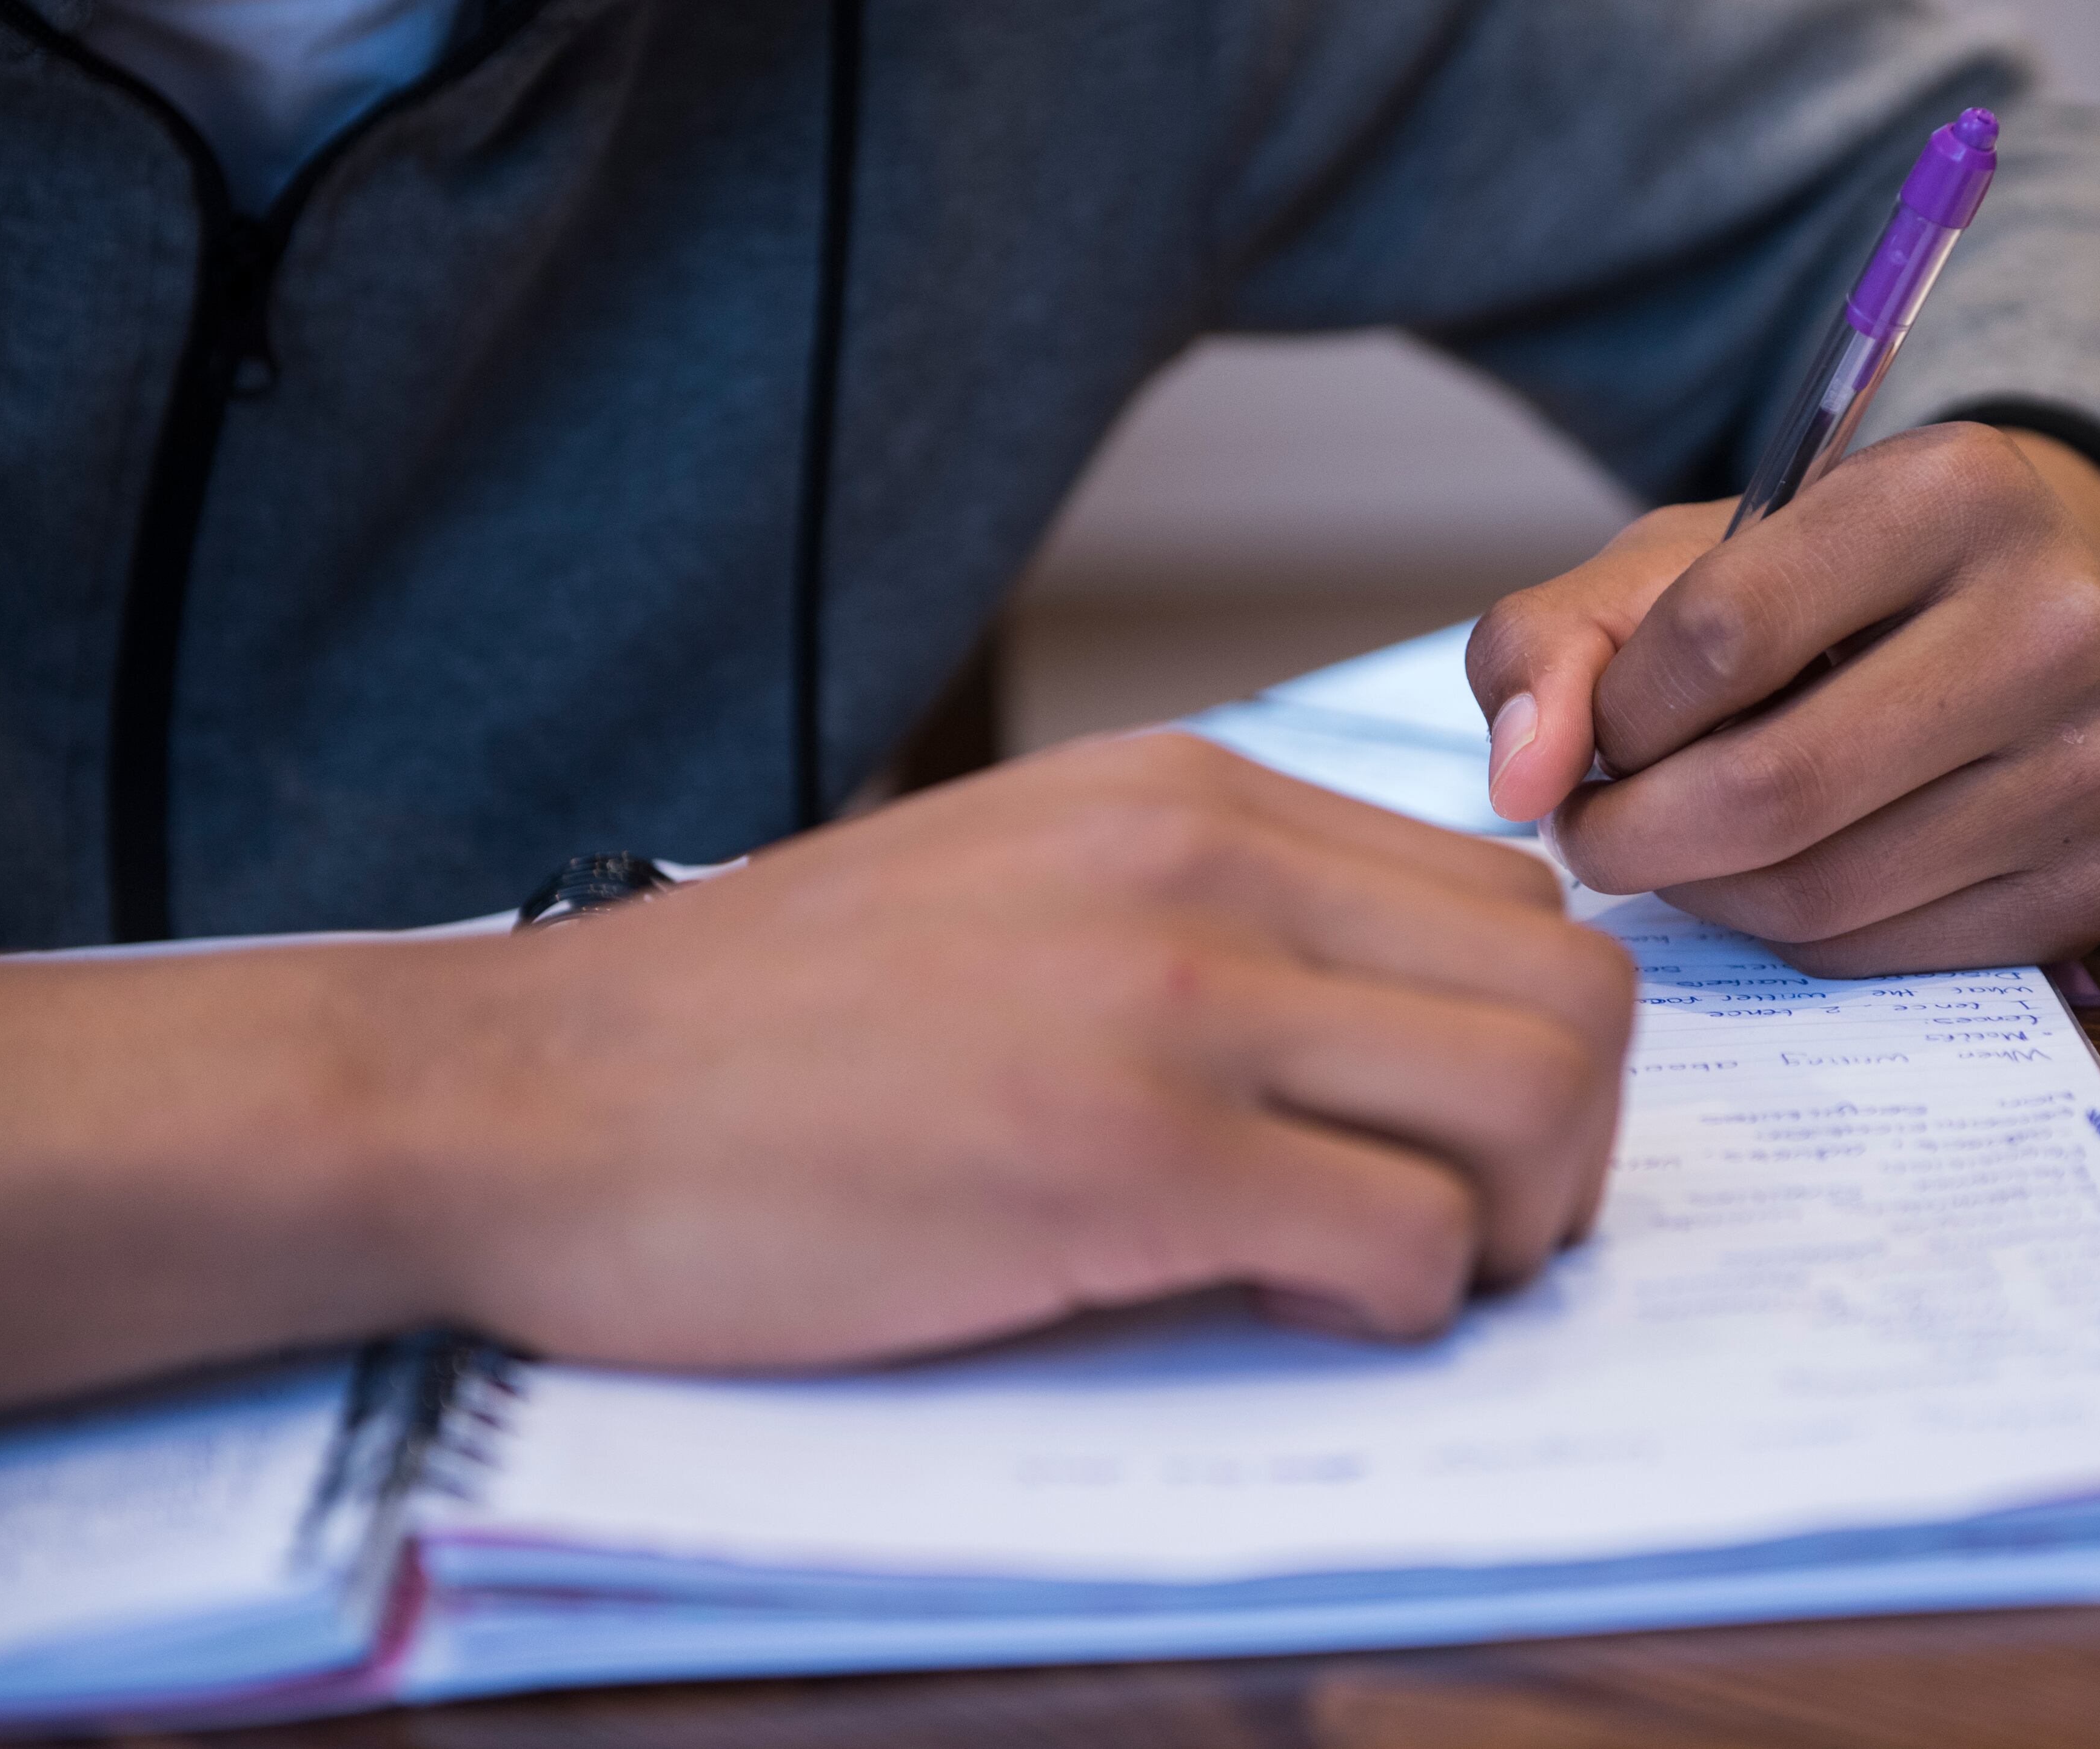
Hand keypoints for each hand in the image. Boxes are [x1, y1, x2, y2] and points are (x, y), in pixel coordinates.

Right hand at [402, 734, 1635, 1366]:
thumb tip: (1385, 1035)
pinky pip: (1408, 1245)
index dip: (1517, 1043)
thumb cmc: (766, 1026)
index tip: (1425, 1132)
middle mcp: (1208, 866)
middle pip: (1574, 993)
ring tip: (1371, 1269)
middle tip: (1446, 1230)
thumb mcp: (1021, 886)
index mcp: (1192, 793)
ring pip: (1540, 1102)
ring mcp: (1171, 1003)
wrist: (525, 1091)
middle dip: (1560, 1145)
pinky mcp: (1119, 1157)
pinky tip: (1267, 1299)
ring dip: (1504, 1227)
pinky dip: (1389, 1306)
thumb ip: (1211, 921)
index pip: (1512, 900)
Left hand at [1468, 423, 2099, 976]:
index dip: (1619, 709)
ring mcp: (2099, 764)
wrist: (2009, 631)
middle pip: (1772, 786)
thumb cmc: (1819, 595)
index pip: (1720, 633)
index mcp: (1954, 489)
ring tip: (1689, 840)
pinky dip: (1793, 937)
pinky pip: (1880, 957)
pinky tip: (1788, 870)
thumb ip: (1551, 643)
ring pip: (1820, 893)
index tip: (1605, 726)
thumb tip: (1521, 783)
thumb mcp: (1673, 568)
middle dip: (1634, 832)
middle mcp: (2060, 620)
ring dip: (1705, 891)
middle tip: (1596, 829)